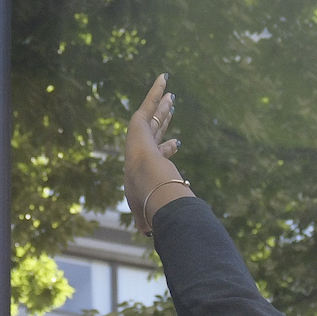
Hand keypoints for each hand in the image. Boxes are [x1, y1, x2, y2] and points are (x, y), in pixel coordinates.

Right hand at [122, 77, 190, 225]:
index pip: (159, 153)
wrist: (145, 184)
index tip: (178, 142)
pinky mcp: (139, 122)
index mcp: (146, 167)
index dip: (168, 147)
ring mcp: (141, 134)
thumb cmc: (147, 200)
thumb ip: (148, 221)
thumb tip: (150, 238)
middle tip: (172, 108)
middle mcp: (143, 149)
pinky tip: (164, 77)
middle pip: (156, 130)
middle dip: (164, 119)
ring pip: (154, 114)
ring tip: (170, 92)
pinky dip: (156, 89)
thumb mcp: (148, 213)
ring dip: (161, 102)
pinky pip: (150, 101)